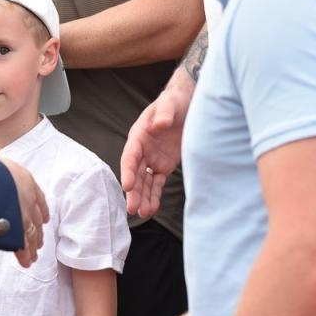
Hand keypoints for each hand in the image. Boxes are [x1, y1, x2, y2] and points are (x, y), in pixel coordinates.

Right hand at [2, 158, 49, 267]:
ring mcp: (23, 215)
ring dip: (32, 245)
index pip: (37, 196)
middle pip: (36, 218)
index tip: (43, 218)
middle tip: (39, 242)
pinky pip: (23, 245)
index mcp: (23, 179)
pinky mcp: (16, 230)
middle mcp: (27, 197)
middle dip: (37, 231)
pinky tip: (25, 262)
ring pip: (32, 234)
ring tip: (32, 256)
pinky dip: (24, 254)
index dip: (40, 208)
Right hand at [119, 78, 193, 217]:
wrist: (188, 104)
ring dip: (143, 197)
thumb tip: (159, 124)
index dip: (127, 171)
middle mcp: (143, 150)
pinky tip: (152, 208)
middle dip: (134, 191)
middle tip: (132, 209)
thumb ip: (164, 113)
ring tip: (143, 214)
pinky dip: (154, 195)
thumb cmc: (175, 101)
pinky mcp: (164, 165)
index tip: (127, 186)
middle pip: (135, 173)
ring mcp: (153, 159)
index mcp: (139, 135)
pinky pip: (157, 183)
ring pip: (144, 182)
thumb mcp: (170, 103)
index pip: (130, 156)